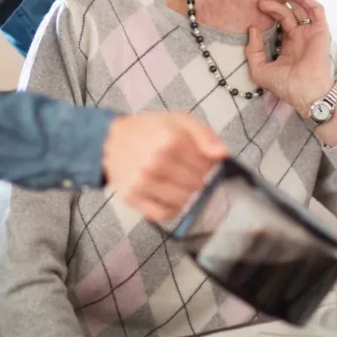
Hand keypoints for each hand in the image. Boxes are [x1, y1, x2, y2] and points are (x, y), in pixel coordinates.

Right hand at [102, 112, 227, 222]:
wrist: (113, 140)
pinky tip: (170, 197)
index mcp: (170, 140)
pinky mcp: (132, 198)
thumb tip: (223, 154)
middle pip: (196, 184)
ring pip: (183, 201)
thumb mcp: (180, 121)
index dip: (208, 164)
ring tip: (178, 182)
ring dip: (186, 194)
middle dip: (197, 178)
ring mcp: (142, 182)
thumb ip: (205, 136)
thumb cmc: (151, 130)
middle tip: (187, 170)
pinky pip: (164, 215)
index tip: (199, 159)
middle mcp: (155, 162)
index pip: (206, 166)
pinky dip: (172, 209)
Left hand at [246, 0, 334, 115]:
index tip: (255, 8)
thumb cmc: (285, 85)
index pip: (279, 23)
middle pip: (288, 13)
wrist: (305, 92)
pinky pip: (316, 10)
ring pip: (301, 7)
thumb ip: (253, 50)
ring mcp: (310, 33)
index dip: (268, 13)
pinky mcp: (320, 31)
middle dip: (275, 3)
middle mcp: (300, 37)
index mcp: (288, 46)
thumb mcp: (260, 69)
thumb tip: (252, 29)